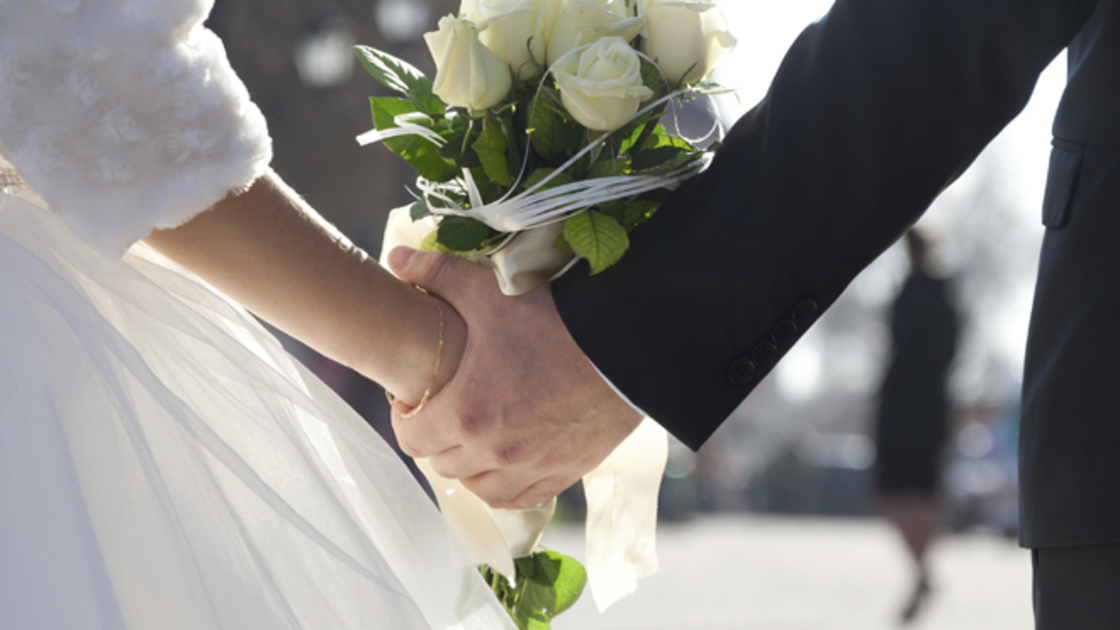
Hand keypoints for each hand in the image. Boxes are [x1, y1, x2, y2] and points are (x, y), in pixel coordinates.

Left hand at [387, 247, 643, 508]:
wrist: (625, 344)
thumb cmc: (555, 320)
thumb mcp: (490, 293)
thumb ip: (437, 274)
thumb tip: (397, 259)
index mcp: (466, 413)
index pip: (411, 439)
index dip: (406, 417)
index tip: (417, 397)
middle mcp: (494, 451)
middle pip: (442, 464)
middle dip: (437, 438)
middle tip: (447, 408)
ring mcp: (531, 467)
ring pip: (479, 487)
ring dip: (470, 465)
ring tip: (477, 436)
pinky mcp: (565, 471)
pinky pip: (521, 497)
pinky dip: (507, 484)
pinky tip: (509, 461)